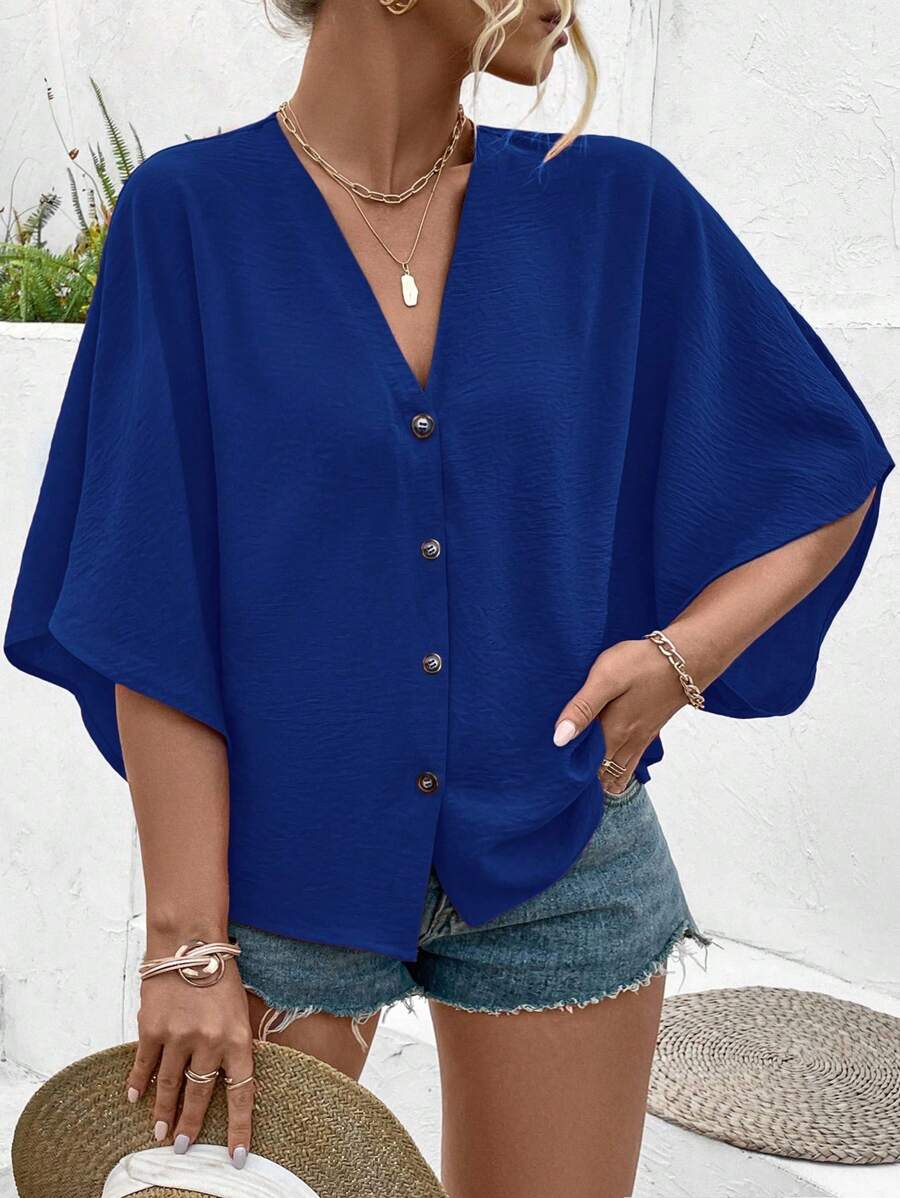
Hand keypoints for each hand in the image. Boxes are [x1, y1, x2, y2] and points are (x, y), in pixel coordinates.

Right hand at [125, 943, 254, 1168]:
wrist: (190, 940)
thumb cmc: (219, 973)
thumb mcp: (240, 1008)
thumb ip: (234, 1042)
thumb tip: (228, 1078)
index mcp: (238, 1038)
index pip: (242, 1094)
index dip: (240, 1129)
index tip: (236, 1157)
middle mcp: (210, 1042)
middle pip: (200, 1097)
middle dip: (190, 1126)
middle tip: (181, 1146)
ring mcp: (179, 1037)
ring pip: (169, 1086)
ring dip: (163, 1112)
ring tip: (159, 1131)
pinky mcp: (152, 1029)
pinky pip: (144, 1065)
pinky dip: (139, 1084)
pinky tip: (135, 1098)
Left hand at [552, 637, 689, 792]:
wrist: (686, 659)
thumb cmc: (643, 664)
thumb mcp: (605, 678)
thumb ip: (582, 708)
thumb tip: (559, 739)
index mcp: (612, 733)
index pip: (587, 769)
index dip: (570, 776)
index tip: (553, 779)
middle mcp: (627, 742)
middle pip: (602, 775)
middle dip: (584, 783)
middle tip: (561, 786)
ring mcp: (640, 738)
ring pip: (618, 772)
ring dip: (602, 779)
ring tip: (583, 785)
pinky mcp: (649, 730)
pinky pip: (631, 761)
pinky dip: (618, 771)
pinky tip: (609, 767)